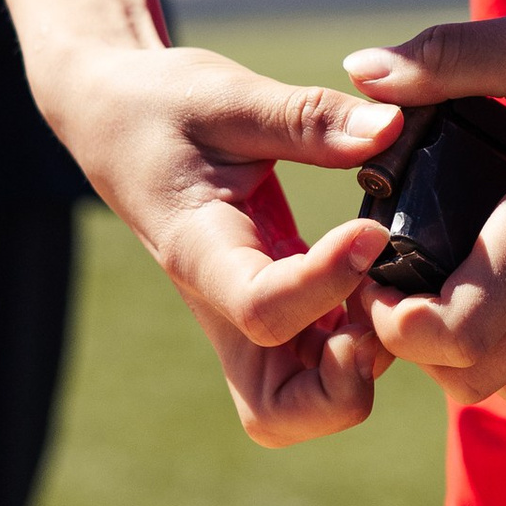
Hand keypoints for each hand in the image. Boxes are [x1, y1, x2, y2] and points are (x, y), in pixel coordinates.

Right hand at [35, 40, 404, 443]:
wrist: (116, 123)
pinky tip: (379, 275)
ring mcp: (246, 321)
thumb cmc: (163, 106)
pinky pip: (320, 364)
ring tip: (384, 284)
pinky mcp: (275, 313)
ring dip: (357, 368)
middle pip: (278, 411)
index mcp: (200, 253)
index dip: (325, 285)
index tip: (368, 230)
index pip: (262, 309)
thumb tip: (388, 128)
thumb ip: (308, 118)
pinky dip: (360, 341)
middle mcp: (222, 306)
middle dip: (343, 384)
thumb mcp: (229, 94)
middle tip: (377, 303)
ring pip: (303, 404)